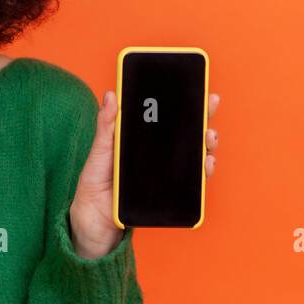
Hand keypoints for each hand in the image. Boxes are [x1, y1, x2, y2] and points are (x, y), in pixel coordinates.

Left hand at [68, 91, 221, 258]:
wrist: (93, 216)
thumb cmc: (96, 180)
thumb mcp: (101, 149)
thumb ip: (107, 125)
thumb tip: (110, 95)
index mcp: (144, 139)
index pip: (169, 117)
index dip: (187, 102)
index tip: (199, 87)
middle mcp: (160, 154)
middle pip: (188, 133)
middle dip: (204, 117)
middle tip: (210, 104)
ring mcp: (167, 173)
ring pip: (196, 155)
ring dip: (208, 144)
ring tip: (209, 136)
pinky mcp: (171, 193)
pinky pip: (193, 182)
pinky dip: (203, 171)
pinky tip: (206, 163)